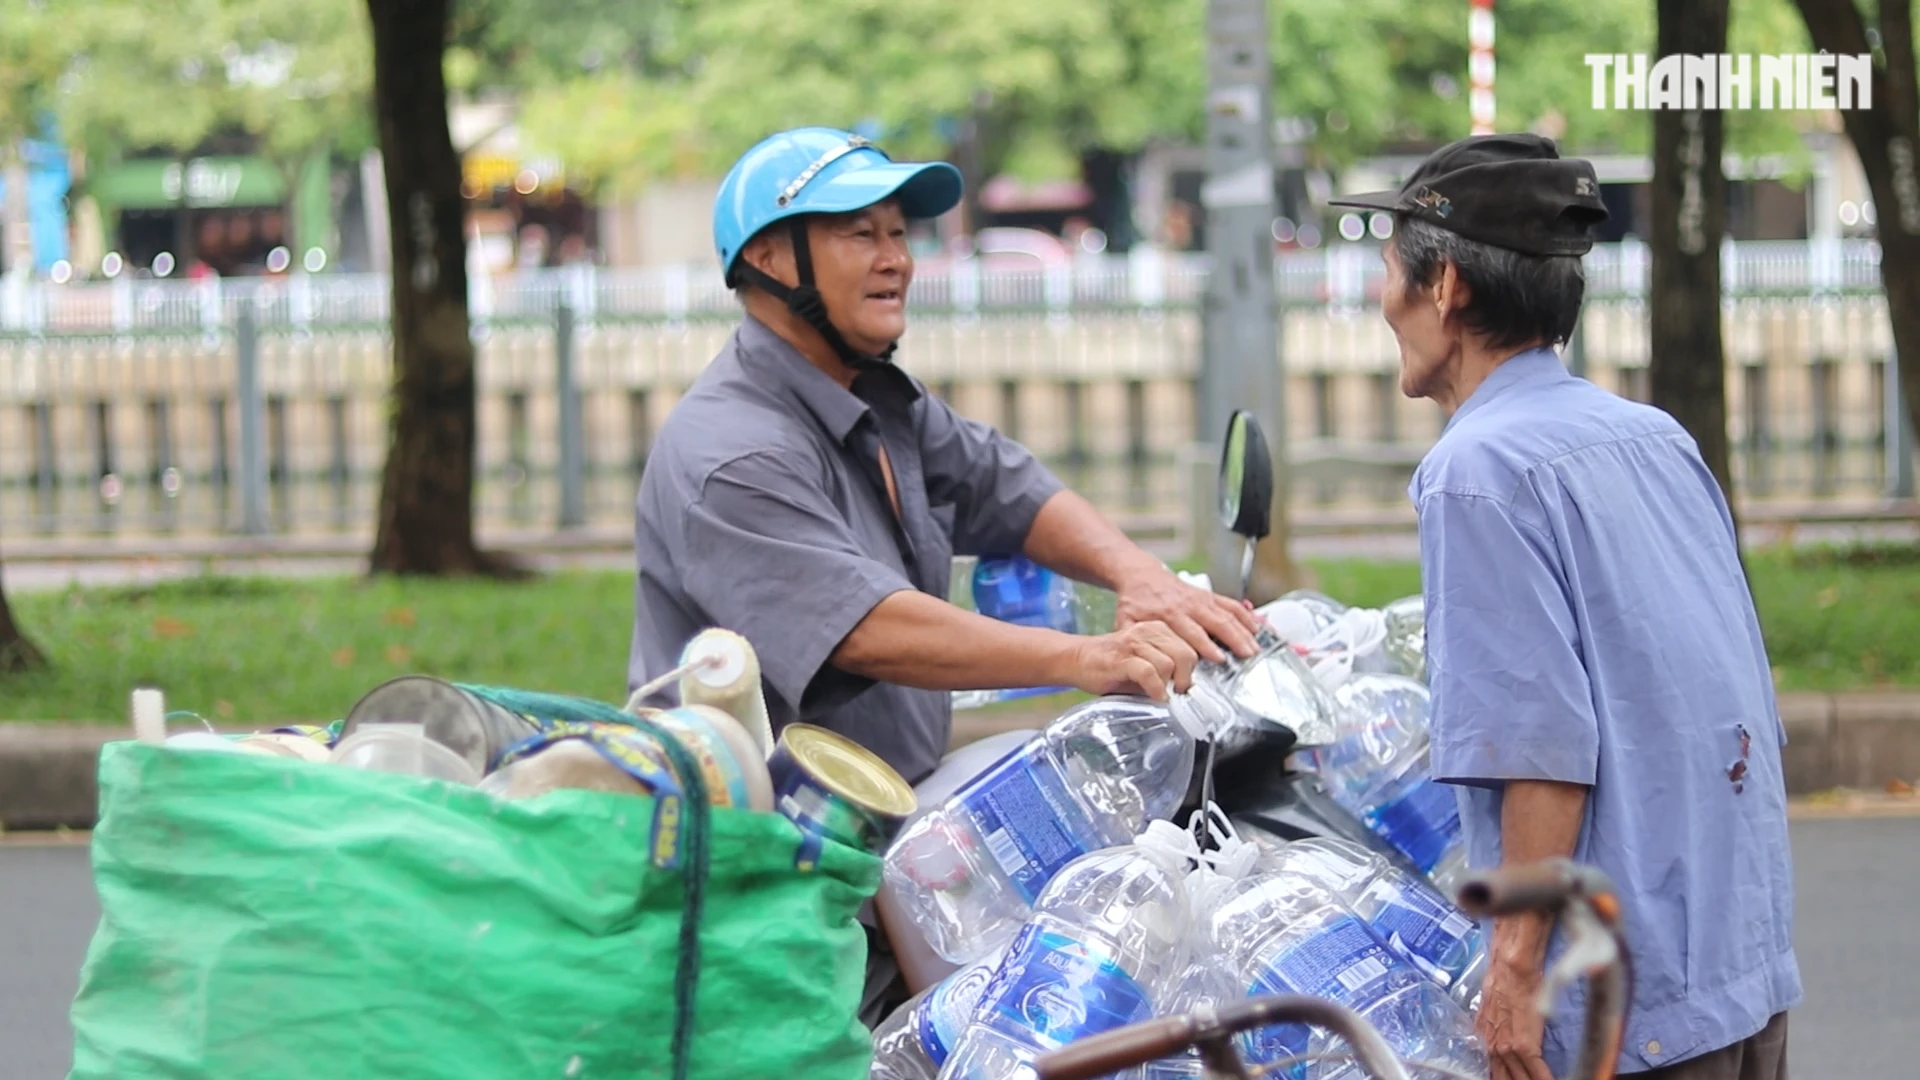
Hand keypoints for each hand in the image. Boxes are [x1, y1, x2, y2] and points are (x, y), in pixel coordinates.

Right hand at [1066, 621, 1199, 700]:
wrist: (1076, 658)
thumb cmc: (1111, 664)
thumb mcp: (1145, 660)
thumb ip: (1166, 668)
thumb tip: (1186, 688)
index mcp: (1157, 629)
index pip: (1190, 647)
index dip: (1192, 670)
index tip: (1186, 685)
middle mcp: (1148, 632)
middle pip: (1185, 654)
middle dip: (1185, 678)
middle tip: (1178, 692)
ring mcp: (1134, 643)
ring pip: (1169, 664)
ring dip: (1168, 685)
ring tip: (1162, 694)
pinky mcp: (1122, 658)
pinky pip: (1149, 673)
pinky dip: (1156, 689)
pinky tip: (1155, 697)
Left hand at [1111, 565, 1259, 663]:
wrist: (1140, 576)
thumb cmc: (1134, 603)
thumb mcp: (1125, 622)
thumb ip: (1132, 642)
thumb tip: (1140, 666)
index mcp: (1168, 614)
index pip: (1191, 632)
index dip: (1206, 645)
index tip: (1220, 658)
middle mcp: (1187, 605)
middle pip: (1216, 622)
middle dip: (1234, 638)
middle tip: (1248, 655)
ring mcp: (1200, 599)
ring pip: (1227, 613)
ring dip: (1244, 630)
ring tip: (1257, 647)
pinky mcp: (1208, 595)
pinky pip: (1230, 603)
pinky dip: (1245, 615)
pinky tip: (1257, 628)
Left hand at [1476, 957, 1554, 1079]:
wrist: (1511, 970)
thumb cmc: (1506, 982)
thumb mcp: (1493, 1010)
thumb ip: (1496, 1028)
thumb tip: (1506, 1035)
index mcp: (1484, 1040)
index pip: (1494, 1071)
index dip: (1504, 1079)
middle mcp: (1491, 1047)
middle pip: (1504, 1078)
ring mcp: (1506, 1048)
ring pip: (1519, 1078)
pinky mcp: (1523, 1046)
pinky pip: (1535, 1072)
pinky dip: (1544, 1079)